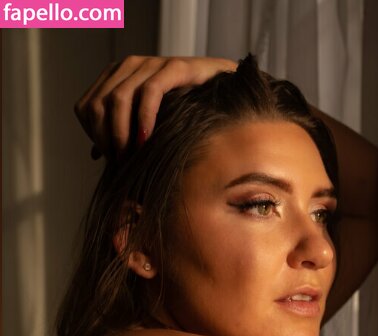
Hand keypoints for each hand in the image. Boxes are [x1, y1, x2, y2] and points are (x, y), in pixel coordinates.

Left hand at [74, 55, 236, 157]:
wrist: (227, 91)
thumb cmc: (187, 111)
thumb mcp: (150, 124)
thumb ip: (122, 133)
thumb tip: (96, 155)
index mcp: (116, 77)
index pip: (86, 107)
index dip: (93, 136)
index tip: (111, 160)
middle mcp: (129, 66)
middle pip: (98, 104)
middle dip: (107, 138)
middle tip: (122, 164)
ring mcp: (152, 64)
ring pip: (119, 98)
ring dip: (122, 133)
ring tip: (133, 157)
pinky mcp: (176, 67)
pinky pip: (151, 91)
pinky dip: (145, 118)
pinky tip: (147, 140)